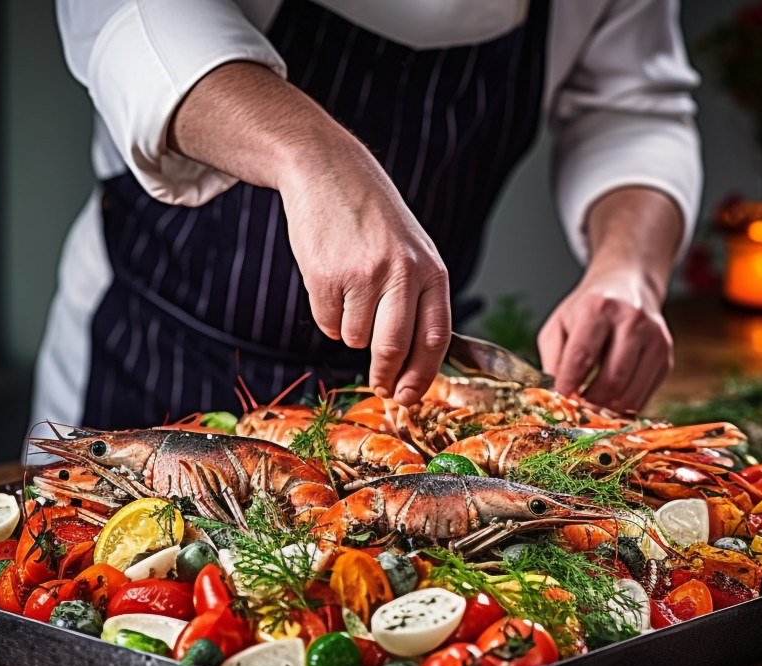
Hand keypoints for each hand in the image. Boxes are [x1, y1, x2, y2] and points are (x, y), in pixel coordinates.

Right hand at [168, 62, 449, 405]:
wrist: (329, 171)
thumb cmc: (373, 219)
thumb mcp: (411, 252)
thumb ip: (417, 300)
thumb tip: (411, 365)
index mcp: (431, 270)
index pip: (436, 338)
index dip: (422, 375)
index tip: (410, 396)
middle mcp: (401, 272)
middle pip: (394, 348)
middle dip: (385, 375)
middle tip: (380, 387)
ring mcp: (362, 273)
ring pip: (355, 338)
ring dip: (350, 331)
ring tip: (350, 294)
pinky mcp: (325, 274)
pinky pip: (326, 322)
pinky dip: (327, 315)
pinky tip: (330, 282)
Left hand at [536, 266, 672, 412]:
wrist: (629, 285)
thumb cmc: (589, 308)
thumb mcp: (559, 324)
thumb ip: (553, 359)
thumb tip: (555, 397)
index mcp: (598, 308)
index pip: (582, 356)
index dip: (568, 385)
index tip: (560, 401)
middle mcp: (631, 320)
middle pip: (612, 380)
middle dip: (589, 402)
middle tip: (576, 408)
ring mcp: (654, 339)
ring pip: (630, 394)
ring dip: (607, 409)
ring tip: (591, 405)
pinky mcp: (665, 356)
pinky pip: (643, 397)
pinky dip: (623, 406)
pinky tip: (609, 399)